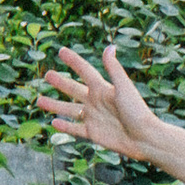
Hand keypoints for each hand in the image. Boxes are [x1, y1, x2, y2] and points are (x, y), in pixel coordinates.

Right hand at [36, 41, 158, 159]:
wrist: (144, 138)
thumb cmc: (137, 111)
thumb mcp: (124, 87)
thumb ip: (114, 69)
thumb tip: (109, 46)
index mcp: (103, 89)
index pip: (85, 71)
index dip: (73, 61)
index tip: (61, 51)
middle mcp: (96, 102)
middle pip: (74, 89)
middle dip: (60, 83)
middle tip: (47, 75)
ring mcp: (94, 117)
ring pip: (69, 110)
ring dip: (55, 105)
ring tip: (39, 101)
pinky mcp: (93, 133)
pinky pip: (75, 128)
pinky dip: (64, 126)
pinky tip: (53, 122)